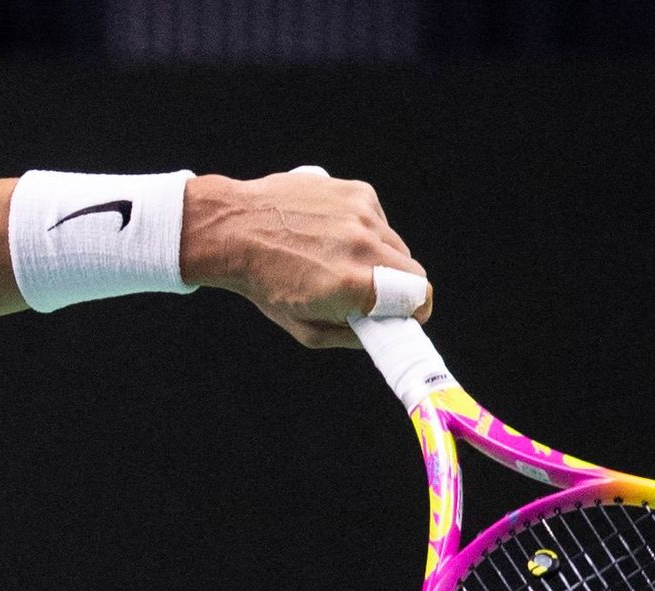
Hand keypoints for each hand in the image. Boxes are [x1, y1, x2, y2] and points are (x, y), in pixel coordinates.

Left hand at [182, 168, 430, 348]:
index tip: (407, 314)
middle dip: (398, 287)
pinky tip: (331, 236)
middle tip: (370, 293)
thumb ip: (350, 335)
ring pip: (395, 245)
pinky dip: (364, 231)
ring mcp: (362, 215)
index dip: (416, 309)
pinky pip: (379, 220)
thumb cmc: (264, 282)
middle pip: (414, 270)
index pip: (419, 296)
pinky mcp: (359, 193)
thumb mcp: (304, 328)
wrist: (235, 230)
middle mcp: (363, 245)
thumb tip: (382, 330)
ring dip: (378, 258)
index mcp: (352, 284)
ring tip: (338, 261)